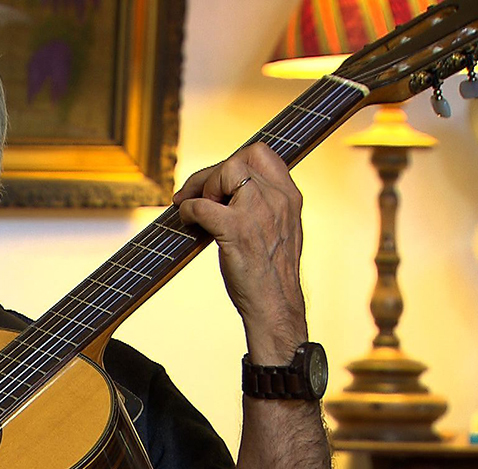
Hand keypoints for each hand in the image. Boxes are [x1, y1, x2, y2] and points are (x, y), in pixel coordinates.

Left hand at [174, 143, 306, 362]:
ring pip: (224, 171)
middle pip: (238, 159)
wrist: (276, 307)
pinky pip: (202, 206)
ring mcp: (259, 213)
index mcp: (289, 197)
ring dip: (202, 187)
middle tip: (194, 195)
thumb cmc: (271, 274)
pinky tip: (187, 222)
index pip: (263, 152)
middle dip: (209, 174)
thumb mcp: (279, 229)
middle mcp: (278, 199)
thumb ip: (263, 206)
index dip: (234, 160)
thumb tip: (226, 192)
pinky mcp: (238, 231)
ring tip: (194, 208)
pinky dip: (188, 211)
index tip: (219, 182)